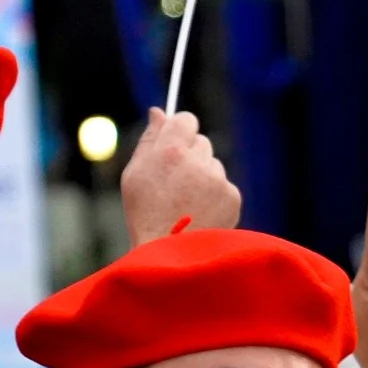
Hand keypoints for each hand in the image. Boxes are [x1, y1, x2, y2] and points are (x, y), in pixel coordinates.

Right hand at [121, 107, 241, 243]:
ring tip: (186, 203)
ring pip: (213, 165)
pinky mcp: (233, 197)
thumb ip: (149, 139)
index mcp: (170, 152)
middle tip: (176, 180)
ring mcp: (218, 179)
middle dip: (191, 155)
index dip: (180, 129)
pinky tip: (200, 212)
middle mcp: (198, 162)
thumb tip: (158, 112)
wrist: (169, 255)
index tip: (175, 140)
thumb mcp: (134, 174)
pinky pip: (224, 185)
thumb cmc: (144, 214)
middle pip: (201, 142)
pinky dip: (215, 195)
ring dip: (203, 176)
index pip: (186, 120)